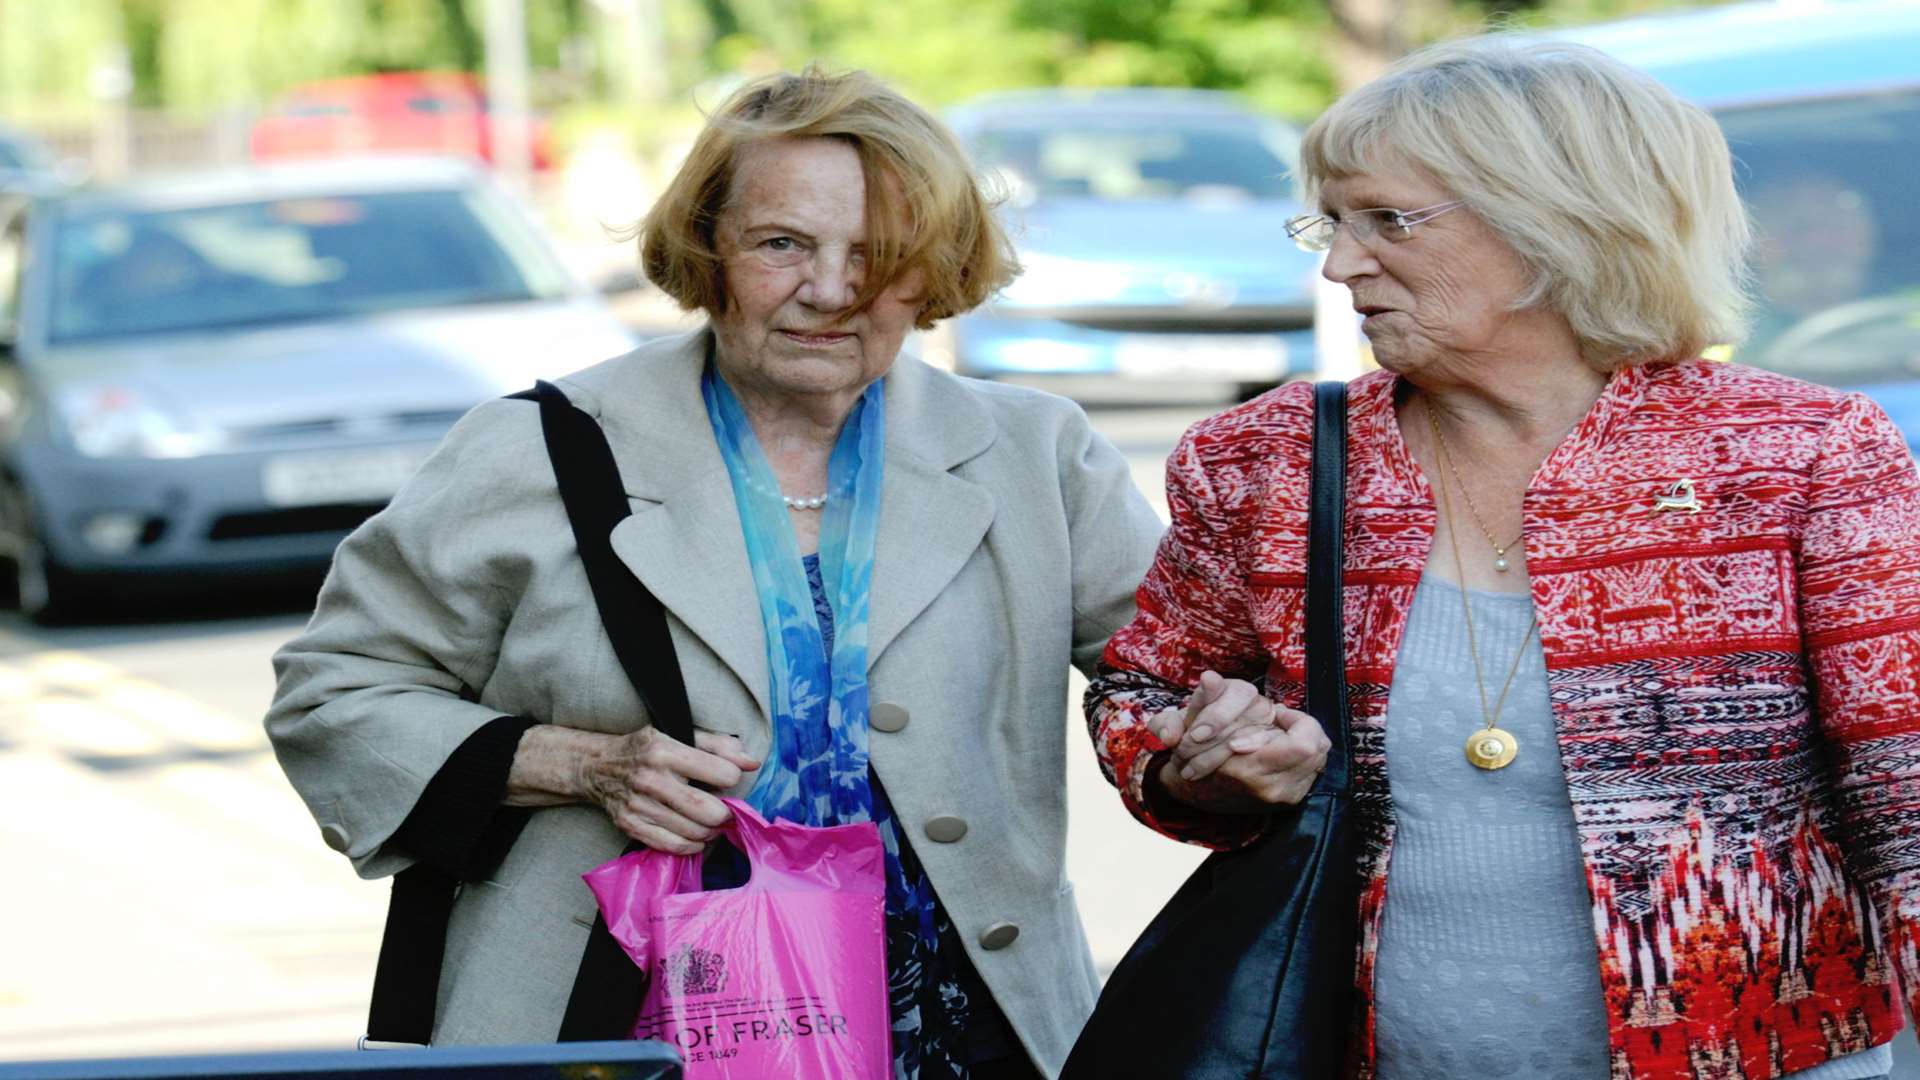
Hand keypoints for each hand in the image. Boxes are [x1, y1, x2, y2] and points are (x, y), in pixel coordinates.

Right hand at [578, 728, 760, 853]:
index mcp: (665, 750)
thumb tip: (752, 763)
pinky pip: (672, 846)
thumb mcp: (679, 733)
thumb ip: (718, 746)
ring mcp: (638, 805)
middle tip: (725, 809)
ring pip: (693, 832)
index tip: (726, 778)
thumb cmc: (646, 748)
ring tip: (712, 822)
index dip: (732, 778)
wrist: (596, 767)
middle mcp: (651, 778)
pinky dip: (692, 845)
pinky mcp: (630, 825)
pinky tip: (696, 836)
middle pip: (708, 810)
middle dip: (726, 814)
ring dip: (712, 831)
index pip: (722, 773)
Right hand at [1149, 671, 1328, 813]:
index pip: (1304, 744)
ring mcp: (1281, 797)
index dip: (1296, 720)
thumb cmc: (1194, 751)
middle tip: (1280, 724)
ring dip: (1304, 742)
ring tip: (1279, 737)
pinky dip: (1303, 757)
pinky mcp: (1290, 800)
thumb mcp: (1192, 720)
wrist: (1196, 792)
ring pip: (1319, 759)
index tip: (1278, 714)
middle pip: (1318, 750)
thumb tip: (1210, 677)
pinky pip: (1314, 770)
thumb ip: (1204, 698)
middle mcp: (1268, 788)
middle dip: (1303, 729)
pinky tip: (1282, 751)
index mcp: (1246, 769)